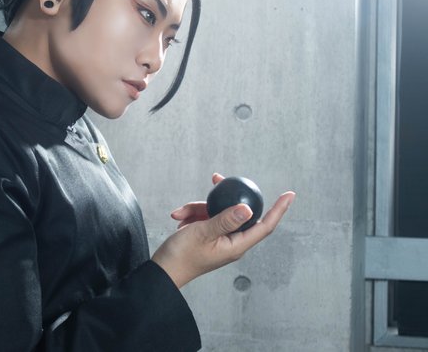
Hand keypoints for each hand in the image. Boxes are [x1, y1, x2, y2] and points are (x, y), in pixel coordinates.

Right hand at [151, 173, 294, 287]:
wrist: (162, 270)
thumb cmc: (181, 256)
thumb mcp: (203, 232)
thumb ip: (225, 219)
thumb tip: (248, 208)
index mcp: (236, 246)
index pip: (264, 226)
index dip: (278, 210)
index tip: (289, 194)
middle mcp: (231, 243)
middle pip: (237, 213)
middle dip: (226, 196)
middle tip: (218, 179)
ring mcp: (218, 239)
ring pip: (216, 213)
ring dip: (197, 209)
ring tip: (180, 214)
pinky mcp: (206, 237)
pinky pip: (204, 218)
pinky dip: (191, 215)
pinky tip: (179, 218)